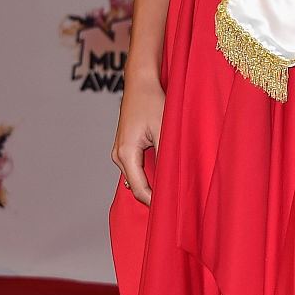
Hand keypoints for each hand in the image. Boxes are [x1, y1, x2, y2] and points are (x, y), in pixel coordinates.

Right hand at [112, 68, 163, 206]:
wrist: (140, 83)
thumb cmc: (152, 102)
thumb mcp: (164, 131)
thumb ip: (165, 158)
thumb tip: (170, 182)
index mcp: (126, 153)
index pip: (140, 190)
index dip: (155, 202)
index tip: (172, 211)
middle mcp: (118, 155)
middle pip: (136, 187)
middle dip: (155, 196)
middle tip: (176, 205)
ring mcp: (119, 152)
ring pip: (136, 178)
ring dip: (152, 185)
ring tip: (173, 192)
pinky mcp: (124, 148)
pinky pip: (135, 169)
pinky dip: (148, 175)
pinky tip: (164, 176)